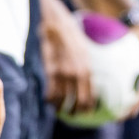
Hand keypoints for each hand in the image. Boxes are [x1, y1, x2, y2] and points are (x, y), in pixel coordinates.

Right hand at [40, 0, 94, 114]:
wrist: (56, 23)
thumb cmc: (71, 35)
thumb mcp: (84, 49)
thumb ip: (85, 66)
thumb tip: (86, 79)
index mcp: (87, 68)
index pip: (90, 95)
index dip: (88, 107)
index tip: (87, 113)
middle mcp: (77, 73)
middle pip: (78, 101)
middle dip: (75, 111)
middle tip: (72, 115)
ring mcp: (63, 73)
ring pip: (61, 99)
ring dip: (60, 108)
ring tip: (58, 110)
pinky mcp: (50, 70)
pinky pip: (50, 91)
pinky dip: (49, 99)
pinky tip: (48, 100)